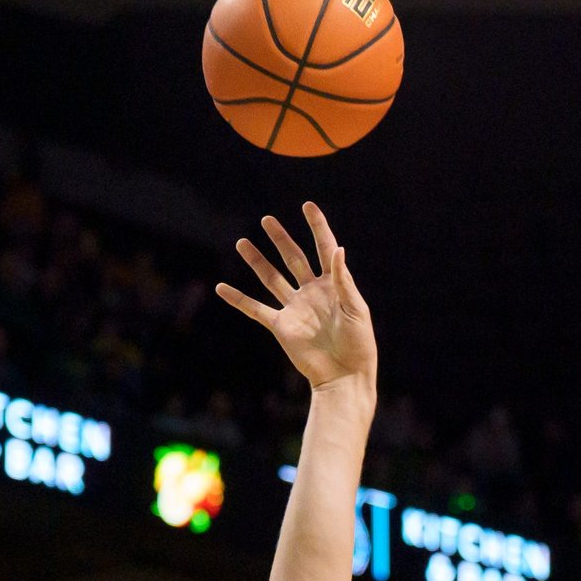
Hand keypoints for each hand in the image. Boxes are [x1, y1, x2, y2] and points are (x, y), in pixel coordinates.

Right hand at [215, 202, 376, 391]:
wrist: (344, 375)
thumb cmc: (358, 343)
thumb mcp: (355, 309)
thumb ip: (343, 280)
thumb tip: (338, 249)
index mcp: (334, 284)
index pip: (324, 248)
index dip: (317, 226)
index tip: (307, 206)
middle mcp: (312, 292)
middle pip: (293, 258)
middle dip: (280, 238)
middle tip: (267, 220)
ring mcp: (295, 308)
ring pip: (271, 278)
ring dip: (256, 261)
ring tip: (241, 243)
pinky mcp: (281, 326)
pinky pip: (256, 310)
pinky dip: (238, 300)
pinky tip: (221, 287)